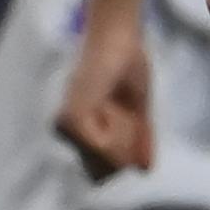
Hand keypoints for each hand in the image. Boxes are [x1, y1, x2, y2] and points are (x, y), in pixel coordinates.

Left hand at [55, 6, 153, 178]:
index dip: (126, 155)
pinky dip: (117, 130)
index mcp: (80, 129)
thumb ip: (141, 139)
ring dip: (123, 136)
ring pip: (106, 160)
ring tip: (117, 105)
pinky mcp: (71, 120)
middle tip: (125, 114)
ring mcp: (65, 127)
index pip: (104, 170)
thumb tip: (145, 171)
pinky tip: (112, 105)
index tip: (132, 122)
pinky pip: (104, 148)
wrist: (119, 38)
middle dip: (126, 148)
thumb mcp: (139, 109)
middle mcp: (65, 131)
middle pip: (106, 170)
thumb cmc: (128, 65)